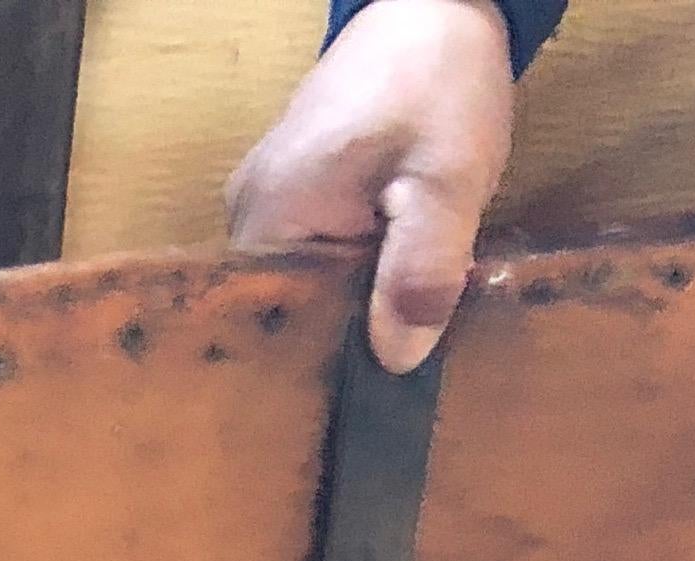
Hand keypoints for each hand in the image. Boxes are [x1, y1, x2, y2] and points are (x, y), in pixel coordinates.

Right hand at [226, 0, 518, 375]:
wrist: (435, 5)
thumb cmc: (434, 78)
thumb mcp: (445, 178)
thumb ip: (423, 268)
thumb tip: (398, 361)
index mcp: (267, 218)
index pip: (283, 326)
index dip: (335, 361)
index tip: (380, 388)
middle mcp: (248, 219)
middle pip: (294, 311)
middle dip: (352, 333)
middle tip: (407, 356)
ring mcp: (268, 206)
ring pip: (312, 290)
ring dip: (360, 306)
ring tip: (404, 325)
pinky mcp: (296, 197)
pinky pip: (321, 261)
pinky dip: (360, 276)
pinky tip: (394, 284)